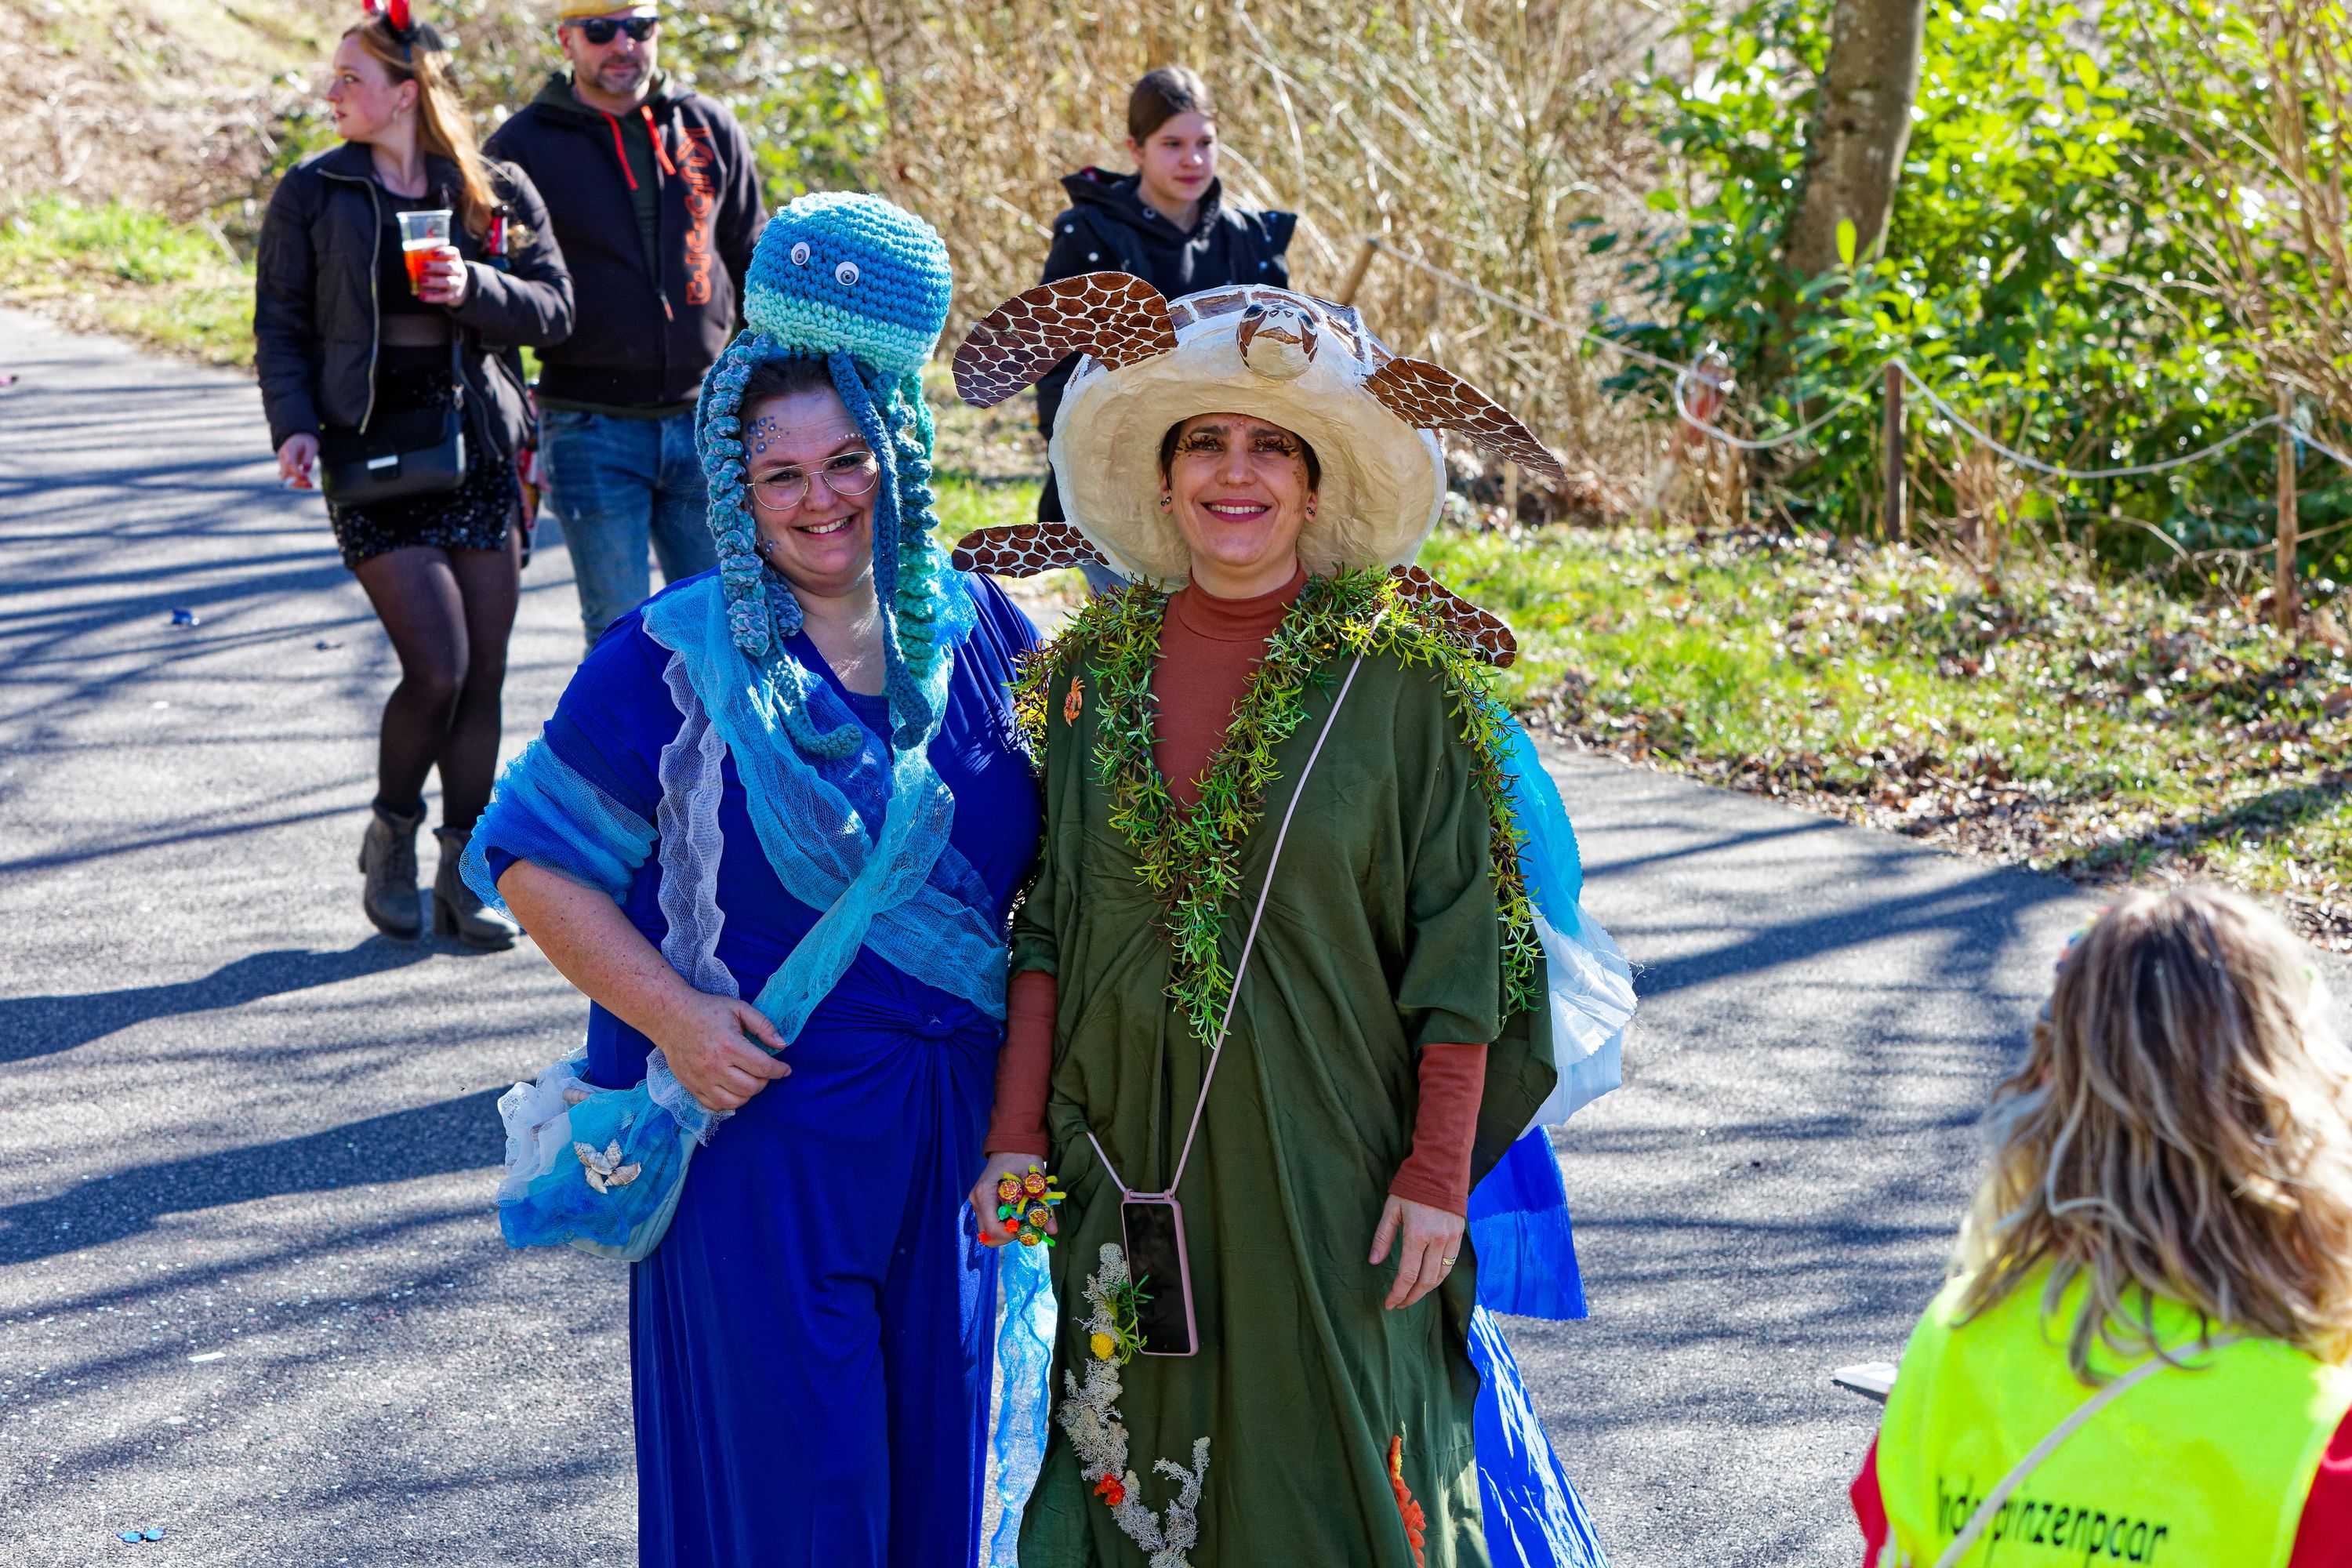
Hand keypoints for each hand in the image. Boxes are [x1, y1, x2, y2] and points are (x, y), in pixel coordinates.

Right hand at [277, 432, 317, 489]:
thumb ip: (309, 458)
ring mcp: (282, 462)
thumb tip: (306, 471)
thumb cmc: (307, 440)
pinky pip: (288, 477)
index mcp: (289, 449)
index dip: (297, 472)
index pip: (290, 463)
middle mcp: (283, 457)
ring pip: (286, 478)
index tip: (307, 478)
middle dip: (297, 481)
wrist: (299, 436)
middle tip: (310, 484)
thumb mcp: (311, 446)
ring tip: (310, 485)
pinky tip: (307, 483)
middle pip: (285, 473)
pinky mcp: (284, 467)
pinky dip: (297, 482)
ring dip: (297, 483)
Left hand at [416, 245, 470, 306]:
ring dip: (434, 281)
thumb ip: (429, 259)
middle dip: (436, 266)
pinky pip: (442, 297)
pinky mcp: (452, 296)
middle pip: (450, 267)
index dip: (443, 252)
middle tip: (423, 266)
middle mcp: (459, 272)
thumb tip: (410, 258)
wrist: (458, 288)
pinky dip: (431, 297)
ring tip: (421, 281)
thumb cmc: (443, 271)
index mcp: (455, 260)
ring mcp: (457, 284)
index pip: (453, 253)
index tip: (432, 253)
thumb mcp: (442, 263)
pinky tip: (421, 296)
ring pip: (448, 282)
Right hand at [651, 990, 788, 1110]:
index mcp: (729, 1045)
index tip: (785, 1069)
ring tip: (749, 1079)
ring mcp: (702, 1080)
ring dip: (749, 1093)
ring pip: (736, 1101)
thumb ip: (763, 1025)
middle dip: (765, 1080)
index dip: (779, 1071)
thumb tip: (782, 1045)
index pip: (763, 1068)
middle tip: (763, 1070)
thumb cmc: (707, 1010)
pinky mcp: (692, 1087)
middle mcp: (715, 1066)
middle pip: (752, 1087)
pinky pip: (717, 1106)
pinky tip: (733, 1087)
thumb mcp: (739, 1008)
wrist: (671, 1017)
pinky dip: (730, 1101)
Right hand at [969, 1150, 1055, 1247]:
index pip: (992, 1228)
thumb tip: (1053, 1231)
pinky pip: (991, 1222)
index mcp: (985, 1194)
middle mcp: (977, 1201)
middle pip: (988, 1234)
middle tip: (1025, 1226)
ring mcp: (978, 1203)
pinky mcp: (983, 1204)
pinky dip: (1005, 1224)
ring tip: (1023, 1219)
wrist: (1012, 1144)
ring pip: (989, 1231)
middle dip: (1008, 1235)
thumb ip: (1043, 1206)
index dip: (1010, 1235)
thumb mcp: (1036, 1181)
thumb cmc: (1023, 1157)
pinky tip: (1018, 1214)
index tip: (1026, 1228)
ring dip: (1007, 1231)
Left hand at [1369, 1194, 1465, 1310]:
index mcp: (1417, 1235)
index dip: (1398, 1293)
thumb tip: (1373, 1262)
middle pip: (1426, 1281)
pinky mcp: (1460, 1235)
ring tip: (1412, 1295)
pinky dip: (1440, 1276)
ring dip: (1426, 1290)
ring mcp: (1451, 1238)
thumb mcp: (1391, 1209)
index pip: (1408, 1275)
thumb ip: (1383, 1237)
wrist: (1441, 1168)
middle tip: (1400, 1304)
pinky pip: (1451, 1263)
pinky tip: (1429, 1279)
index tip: (1389, 1303)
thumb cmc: (1411, 1187)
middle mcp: (1437, 1240)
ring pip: (1441, 1275)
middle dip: (1412, 1296)